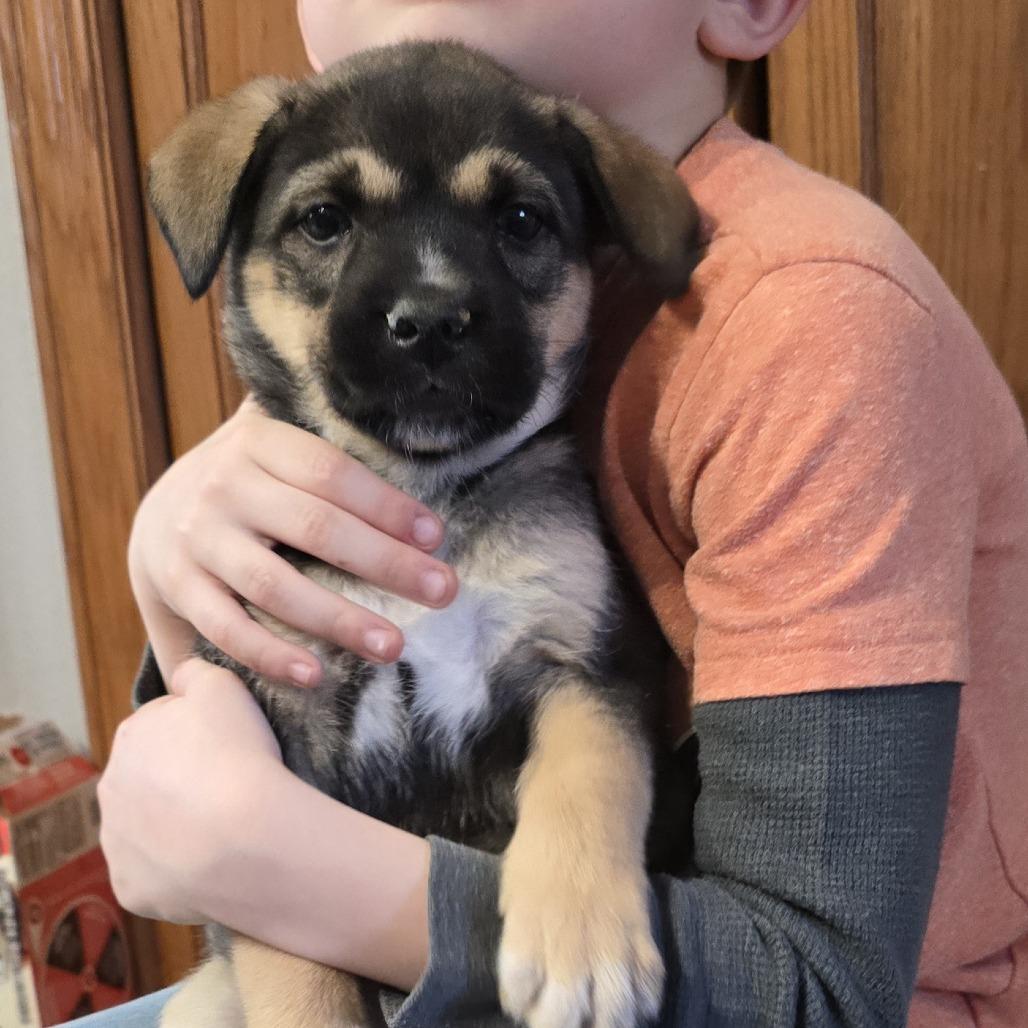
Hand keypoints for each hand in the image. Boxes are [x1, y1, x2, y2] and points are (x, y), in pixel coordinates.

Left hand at [98, 659, 282, 924]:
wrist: (247, 840)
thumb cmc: (238, 755)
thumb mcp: (224, 686)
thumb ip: (195, 671)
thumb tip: (183, 675)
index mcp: (131, 736)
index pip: (164, 727)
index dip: (201, 734)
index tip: (230, 747)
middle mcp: (111, 788)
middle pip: (150, 779)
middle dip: (181, 781)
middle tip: (229, 787)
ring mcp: (116, 843)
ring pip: (148, 828)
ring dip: (176, 825)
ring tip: (225, 828)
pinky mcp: (130, 890)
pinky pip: (155, 874)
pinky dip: (179, 869)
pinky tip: (213, 861)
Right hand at [128, 398, 457, 685]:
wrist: (157, 515)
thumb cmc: (248, 483)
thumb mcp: (274, 446)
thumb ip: (328, 442)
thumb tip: (420, 447)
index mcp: (258, 443)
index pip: (332, 472)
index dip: (387, 505)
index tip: (435, 536)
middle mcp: (224, 487)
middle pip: (316, 527)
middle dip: (386, 563)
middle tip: (443, 592)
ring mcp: (198, 540)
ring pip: (274, 585)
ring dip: (339, 619)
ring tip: (392, 645)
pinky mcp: (177, 588)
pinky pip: (226, 628)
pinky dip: (269, 654)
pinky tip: (315, 674)